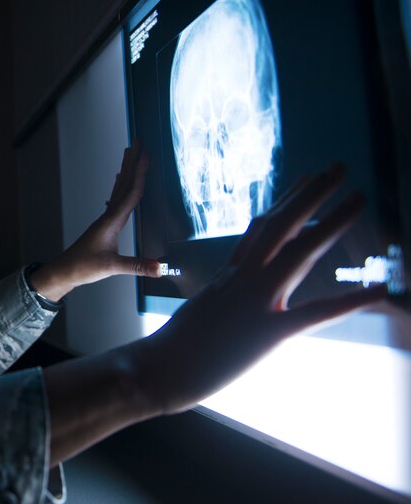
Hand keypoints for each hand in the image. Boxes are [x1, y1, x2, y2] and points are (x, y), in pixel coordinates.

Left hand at [30, 145, 160, 301]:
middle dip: (133, 161)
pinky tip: (120, 179)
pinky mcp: (105, 224)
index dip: (140, 173)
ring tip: (130, 151)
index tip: (146, 155)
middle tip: (139, 141)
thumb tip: (160, 267)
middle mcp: (108, 215)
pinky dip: (121, 185)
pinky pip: (116, 198)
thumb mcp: (112, 267)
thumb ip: (138, 266)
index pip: (130, 193)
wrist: (65, 270)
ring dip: (127, 169)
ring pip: (119, 188)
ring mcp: (106, 219)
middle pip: (124, 183)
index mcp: (112, 221)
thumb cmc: (83, 266)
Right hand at [135, 164, 387, 414]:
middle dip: (311, 194)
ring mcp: (257, 302)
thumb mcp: (198, 313)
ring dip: (331, 223)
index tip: (305, 180)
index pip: (262, 229)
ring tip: (359, 198)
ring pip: (299, 253)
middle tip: (338, 168)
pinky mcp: (269, 332)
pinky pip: (316, 313)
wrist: (158, 369)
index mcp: (228, 276)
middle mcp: (244, 279)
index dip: (286, 202)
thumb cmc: (171, 350)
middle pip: (281, 226)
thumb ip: (218, 300)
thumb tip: (226, 300)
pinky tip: (379, 289)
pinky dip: (350, 301)